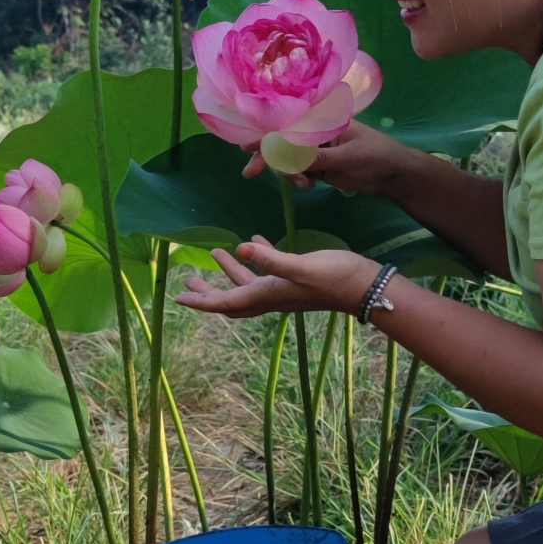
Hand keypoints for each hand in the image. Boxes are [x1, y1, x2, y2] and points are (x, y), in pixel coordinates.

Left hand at [173, 237, 379, 319]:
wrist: (364, 285)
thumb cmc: (334, 277)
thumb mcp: (301, 266)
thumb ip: (270, 258)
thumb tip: (240, 247)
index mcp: (268, 295)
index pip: (226, 302)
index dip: (201, 300)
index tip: (178, 296)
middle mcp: (272, 296)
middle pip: (232, 299)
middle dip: (209, 292)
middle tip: (189, 280)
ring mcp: (285, 288)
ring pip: (249, 284)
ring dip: (230, 272)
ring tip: (216, 254)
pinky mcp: (297, 278)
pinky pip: (269, 271)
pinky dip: (257, 259)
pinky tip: (255, 241)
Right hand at [241, 120, 426, 194]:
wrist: (395, 175)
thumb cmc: (376, 157)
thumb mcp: (348, 157)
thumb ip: (317, 158)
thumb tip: (287, 158)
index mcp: (324, 120)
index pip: (290, 123)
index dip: (266, 132)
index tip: (247, 145)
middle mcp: (316, 132)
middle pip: (283, 141)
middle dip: (267, 156)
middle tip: (250, 173)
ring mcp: (317, 149)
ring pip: (289, 159)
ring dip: (289, 172)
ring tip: (305, 185)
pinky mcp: (320, 165)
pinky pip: (300, 171)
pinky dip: (299, 179)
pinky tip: (308, 186)